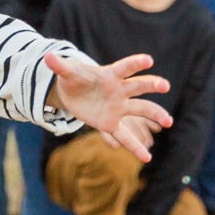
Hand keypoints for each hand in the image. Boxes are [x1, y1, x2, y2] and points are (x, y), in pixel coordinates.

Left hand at [44, 52, 172, 162]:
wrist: (72, 93)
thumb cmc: (74, 78)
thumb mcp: (67, 72)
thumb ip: (60, 66)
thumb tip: (47, 57)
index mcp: (110, 75)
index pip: (125, 67)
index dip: (135, 63)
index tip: (148, 60)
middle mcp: (119, 90)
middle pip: (138, 87)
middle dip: (151, 85)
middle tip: (164, 85)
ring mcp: (118, 107)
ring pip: (140, 109)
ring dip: (155, 114)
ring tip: (168, 121)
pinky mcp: (112, 123)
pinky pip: (125, 136)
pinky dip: (135, 147)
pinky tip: (147, 158)